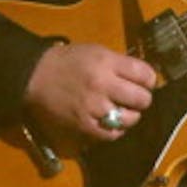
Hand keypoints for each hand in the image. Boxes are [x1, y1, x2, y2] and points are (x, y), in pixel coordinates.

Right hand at [24, 43, 156, 141]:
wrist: (36, 75)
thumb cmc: (69, 61)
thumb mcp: (97, 52)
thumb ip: (119, 64)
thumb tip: (143, 78)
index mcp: (107, 62)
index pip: (145, 74)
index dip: (149, 80)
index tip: (146, 83)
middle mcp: (102, 84)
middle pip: (141, 99)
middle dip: (143, 99)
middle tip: (136, 99)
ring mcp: (93, 106)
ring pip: (130, 119)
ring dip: (131, 116)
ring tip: (124, 111)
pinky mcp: (84, 124)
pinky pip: (111, 134)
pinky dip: (116, 130)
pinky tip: (112, 122)